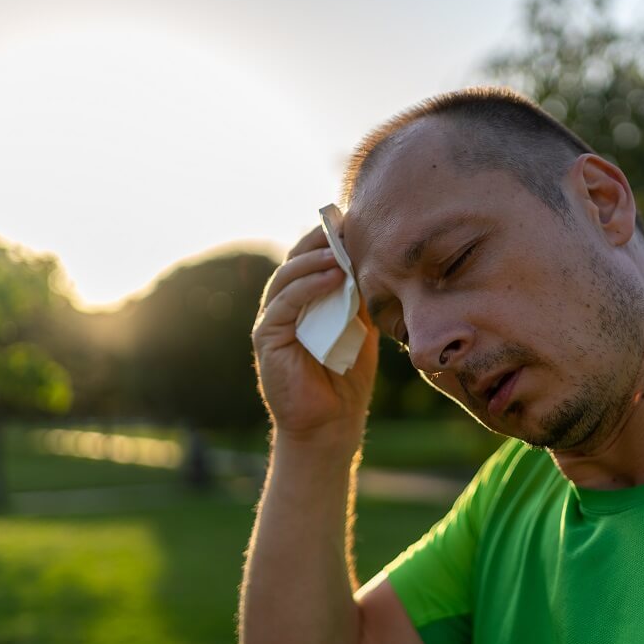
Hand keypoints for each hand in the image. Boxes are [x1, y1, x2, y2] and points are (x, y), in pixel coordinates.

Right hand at [252, 224, 378, 445]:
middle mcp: (283, 306)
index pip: (311, 259)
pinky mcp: (266, 338)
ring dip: (314, 260)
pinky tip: (333, 277)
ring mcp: (272, 321)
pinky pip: (285, 304)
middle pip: (296, 260)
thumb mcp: (360, 327)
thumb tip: (377, 262)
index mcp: (303, 301)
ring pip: (287, 277)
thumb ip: (360, 297)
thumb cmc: (346, 376)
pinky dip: (308, 287)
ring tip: (341, 250)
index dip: (329, 239)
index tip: (354, 221)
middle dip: (320, 240)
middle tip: (345, 224)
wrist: (332, 422)